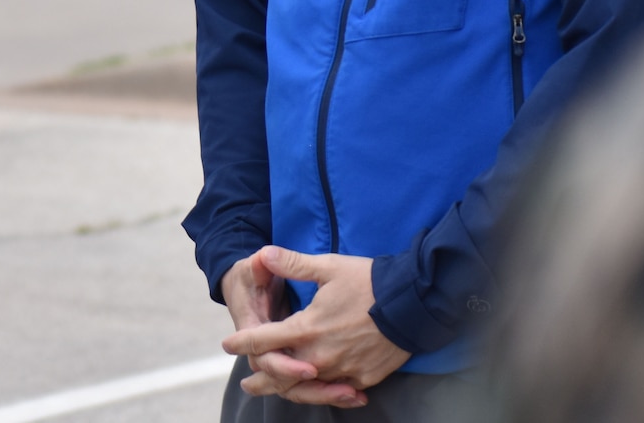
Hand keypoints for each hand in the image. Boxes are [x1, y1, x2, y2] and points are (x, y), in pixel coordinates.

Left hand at [223, 248, 409, 403]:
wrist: (414, 303)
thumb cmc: (369, 282)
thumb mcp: (328, 267)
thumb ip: (293, 264)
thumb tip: (264, 253)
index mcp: (308, 328)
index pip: (264, 340)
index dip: (243, 343)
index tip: (228, 346)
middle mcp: (321, 355)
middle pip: (282, 375)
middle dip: (261, 379)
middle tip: (248, 384)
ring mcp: (343, 370)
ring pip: (308, 386)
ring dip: (289, 389)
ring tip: (275, 391)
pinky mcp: (364, 378)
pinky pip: (337, 389)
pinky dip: (324, 391)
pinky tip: (317, 387)